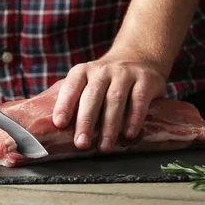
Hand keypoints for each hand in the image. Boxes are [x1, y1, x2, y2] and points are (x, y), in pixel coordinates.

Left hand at [52, 46, 166, 153]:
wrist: (139, 57)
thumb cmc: (107, 79)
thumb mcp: (89, 80)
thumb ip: (76, 99)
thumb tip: (58, 130)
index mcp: (84, 71)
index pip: (71, 87)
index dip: (64, 104)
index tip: (59, 123)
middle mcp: (103, 70)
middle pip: (93, 96)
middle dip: (86, 121)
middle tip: (81, 144)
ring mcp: (125, 74)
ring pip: (115, 100)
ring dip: (109, 126)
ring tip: (104, 147)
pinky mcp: (146, 80)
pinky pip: (139, 100)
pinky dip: (134, 118)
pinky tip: (129, 135)